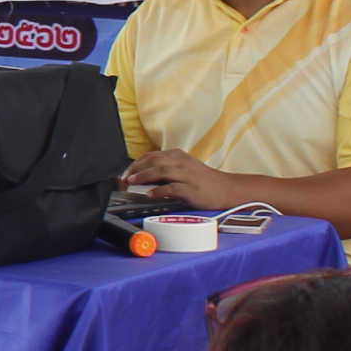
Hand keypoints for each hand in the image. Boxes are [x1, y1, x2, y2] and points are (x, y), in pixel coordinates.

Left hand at [121, 148, 235, 208]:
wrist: (227, 189)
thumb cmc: (203, 180)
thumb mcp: (184, 168)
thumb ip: (165, 169)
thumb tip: (142, 175)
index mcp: (178, 156)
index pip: (151, 156)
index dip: (135, 164)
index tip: (124, 173)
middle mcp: (182, 162)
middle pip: (153, 161)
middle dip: (136, 169)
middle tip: (124, 178)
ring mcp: (188, 175)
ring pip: (161, 171)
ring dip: (144, 176)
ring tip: (132, 182)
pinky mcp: (192, 189)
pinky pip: (173, 188)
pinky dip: (159, 191)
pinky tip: (150, 194)